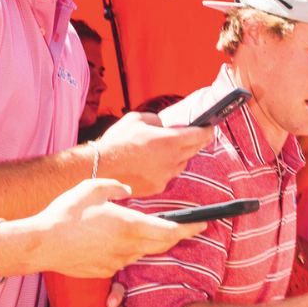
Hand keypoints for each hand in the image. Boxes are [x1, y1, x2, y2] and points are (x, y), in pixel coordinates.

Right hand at [13, 178, 194, 277]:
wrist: (39, 244)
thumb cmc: (65, 214)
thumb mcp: (93, 188)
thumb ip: (116, 187)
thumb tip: (127, 191)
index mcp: (130, 225)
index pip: (171, 231)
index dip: (191, 229)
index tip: (204, 224)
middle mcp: (128, 246)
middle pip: (163, 244)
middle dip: (175, 236)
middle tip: (185, 227)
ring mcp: (116, 261)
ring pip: (142, 252)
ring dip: (147, 242)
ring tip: (138, 229)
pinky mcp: (104, 271)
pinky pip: (123, 260)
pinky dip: (125, 250)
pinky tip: (111, 241)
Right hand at [96, 114, 214, 199]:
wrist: (97, 167)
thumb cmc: (115, 142)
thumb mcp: (136, 119)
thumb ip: (156, 120)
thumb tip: (165, 125)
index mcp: (169, 141)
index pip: (199, 135)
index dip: (207, 130)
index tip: (210, 127)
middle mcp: (172, 159)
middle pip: (194, 150)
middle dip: (197, 142)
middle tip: (197, 137)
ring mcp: (165, 175)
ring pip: (182, 164)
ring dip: (180, 156)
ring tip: (169, 150)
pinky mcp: (157, 187)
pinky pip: (168, 176)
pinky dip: (166, 169)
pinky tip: (154, 164)